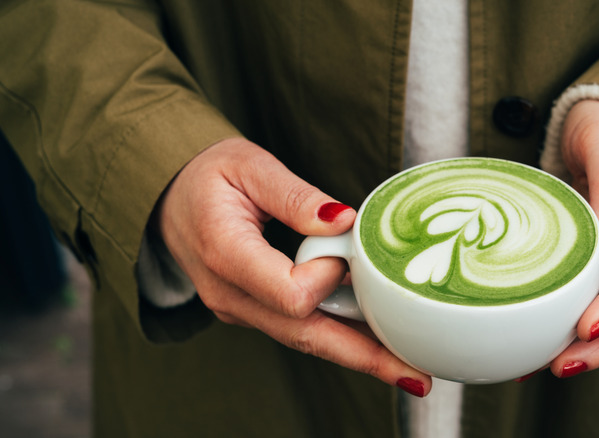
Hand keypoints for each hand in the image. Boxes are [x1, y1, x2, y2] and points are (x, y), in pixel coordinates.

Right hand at [155, 137, 430, 395]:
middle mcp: (232, 296)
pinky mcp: (253, 312)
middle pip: (307, 337)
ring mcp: (241, 310)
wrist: (169, 199)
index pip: (291, 294)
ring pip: (307, 341)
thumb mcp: (249, 165)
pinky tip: (374, 344)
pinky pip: (300, 330)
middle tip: (417, 376)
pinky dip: (338, 338)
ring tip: (407, 367)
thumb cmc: (208, 177)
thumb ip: (295, 195)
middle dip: (364, 357)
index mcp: (226, 255)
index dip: (329, 277)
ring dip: (358, 355)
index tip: (344, 247)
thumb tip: (344, 220)